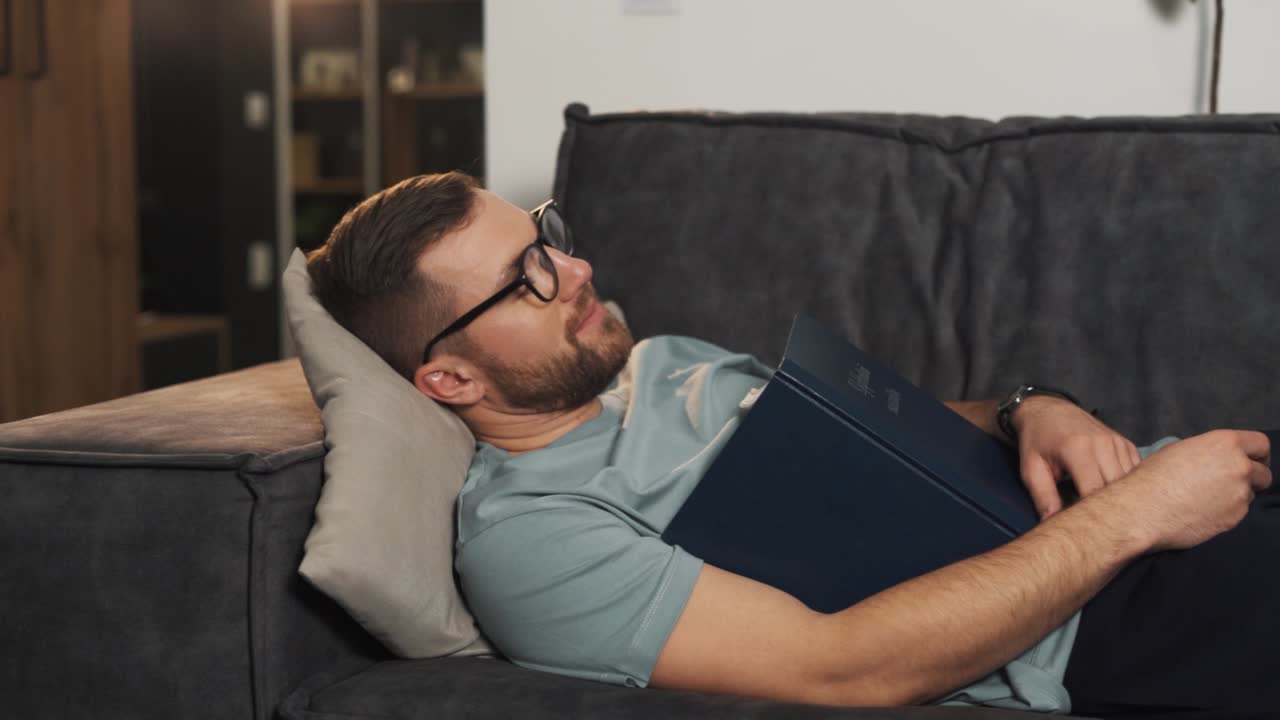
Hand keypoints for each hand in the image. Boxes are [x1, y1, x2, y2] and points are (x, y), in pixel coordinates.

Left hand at [1013, 396, 1141, 517]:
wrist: (1048, 411)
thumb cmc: (1037, 441)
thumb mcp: (1031, 468)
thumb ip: (1043, 496)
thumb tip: (1052, 525)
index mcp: (1077, 449)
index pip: (1095, 492)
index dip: (1094, 515)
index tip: (1088, 531)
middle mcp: (1102, 444)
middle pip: (1118, 489)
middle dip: (1111, 511)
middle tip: (1101, 528)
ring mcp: (1117, 442)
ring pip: (1131, 482)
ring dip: (1123, 499)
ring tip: (1111, 515)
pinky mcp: (1125, 444)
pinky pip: (1137, 471)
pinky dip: (1130, 486)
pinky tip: (1119, 497)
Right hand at [1111, 429, 1270, 551]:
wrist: (1142, 510)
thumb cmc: (1152, 477)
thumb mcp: (1179, 450)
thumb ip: (1208, 452)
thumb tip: (1217, 460)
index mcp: (1225, 444)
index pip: (1261, 445)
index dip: (1257, 454)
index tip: (1253, 461)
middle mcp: (1239, 467)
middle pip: (1263, 473)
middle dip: (1252, 478)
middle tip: (1233, 482)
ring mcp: (1240, 495)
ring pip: (1251, 494)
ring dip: (1238, 495)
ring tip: (1210, 498)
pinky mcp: (1235, 518)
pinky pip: (1239, 512)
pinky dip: (1227, 511)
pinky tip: (1204, 511)